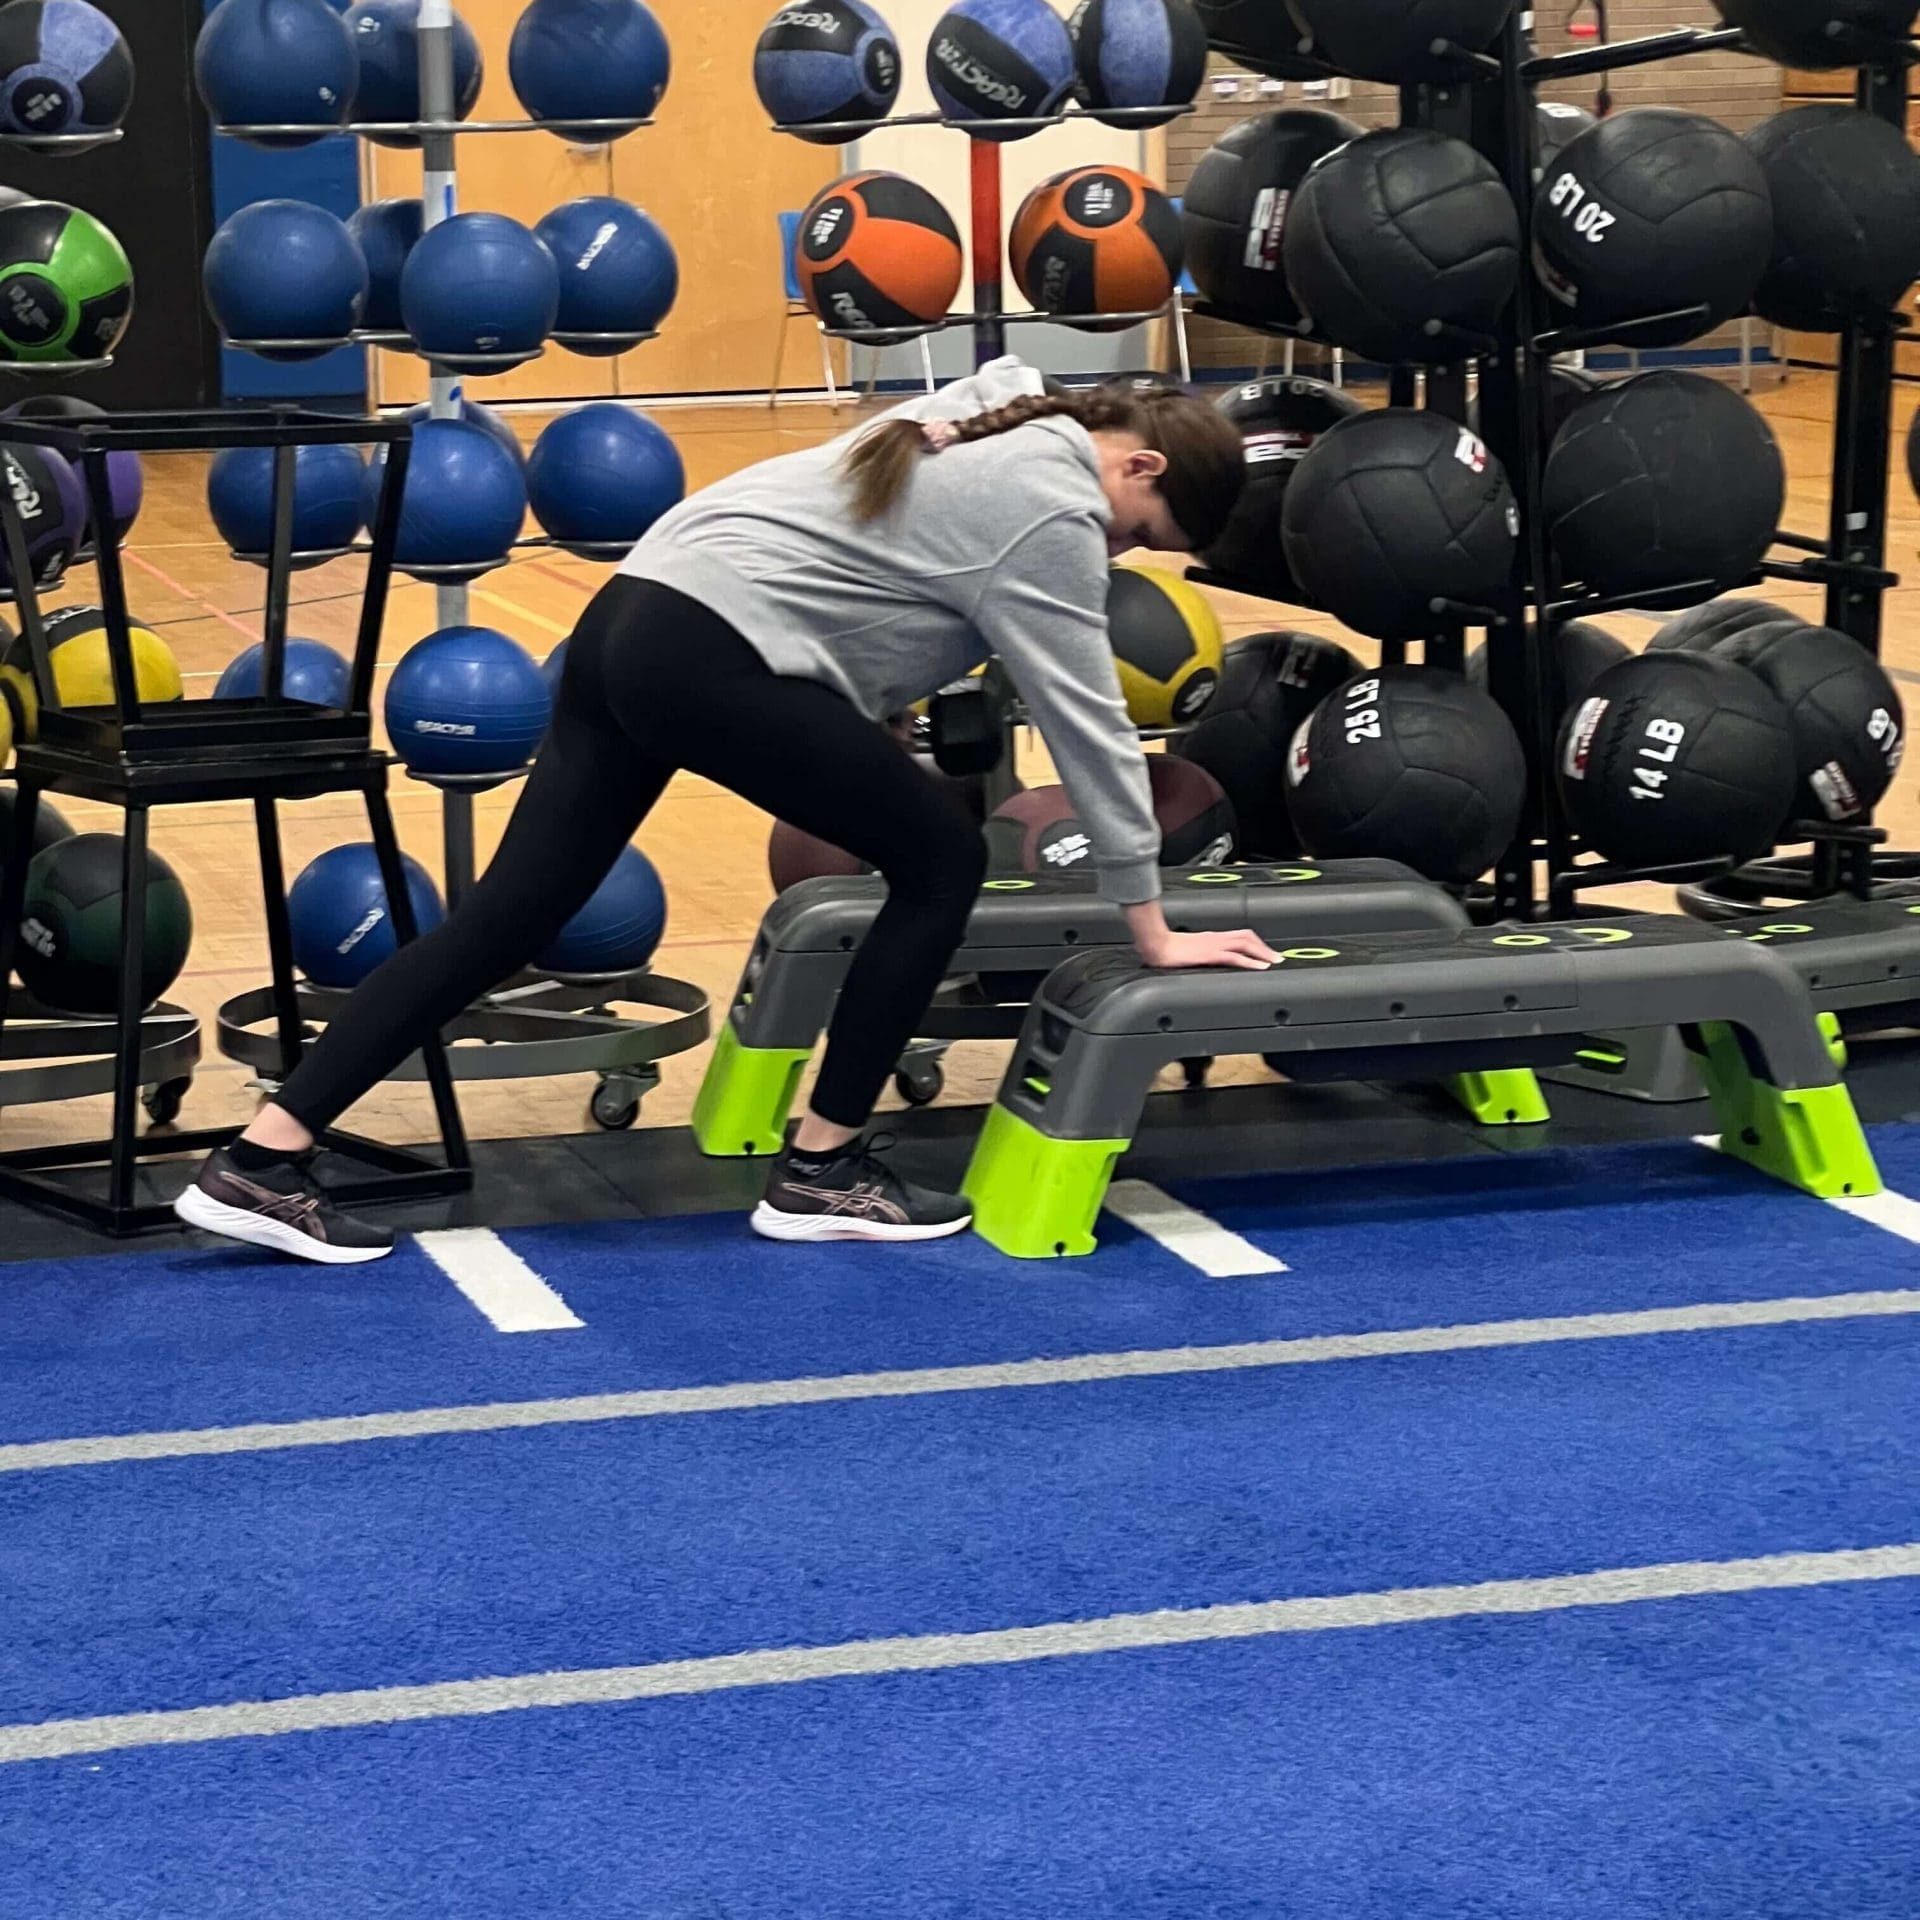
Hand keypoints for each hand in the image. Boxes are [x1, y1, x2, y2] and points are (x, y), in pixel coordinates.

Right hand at [1137, 927, 1279, 971]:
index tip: (1265, 951)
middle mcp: (1215, 938)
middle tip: (1277, 957)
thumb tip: (1202, 959)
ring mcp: (1214, 945)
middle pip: (1247, 937)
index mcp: (1211, 937)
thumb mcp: (1186, 950)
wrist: (1154, 944)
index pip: (1239, 935)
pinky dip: (1251, 961)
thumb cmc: (1164, 948)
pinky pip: (1235, 956)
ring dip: (1263, 953)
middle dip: (1264, 947)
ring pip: (1246, 944)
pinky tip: (1260, 967)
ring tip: (1274, 961)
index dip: (1256, 942)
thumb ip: (1197, 953)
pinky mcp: (1210, 954)